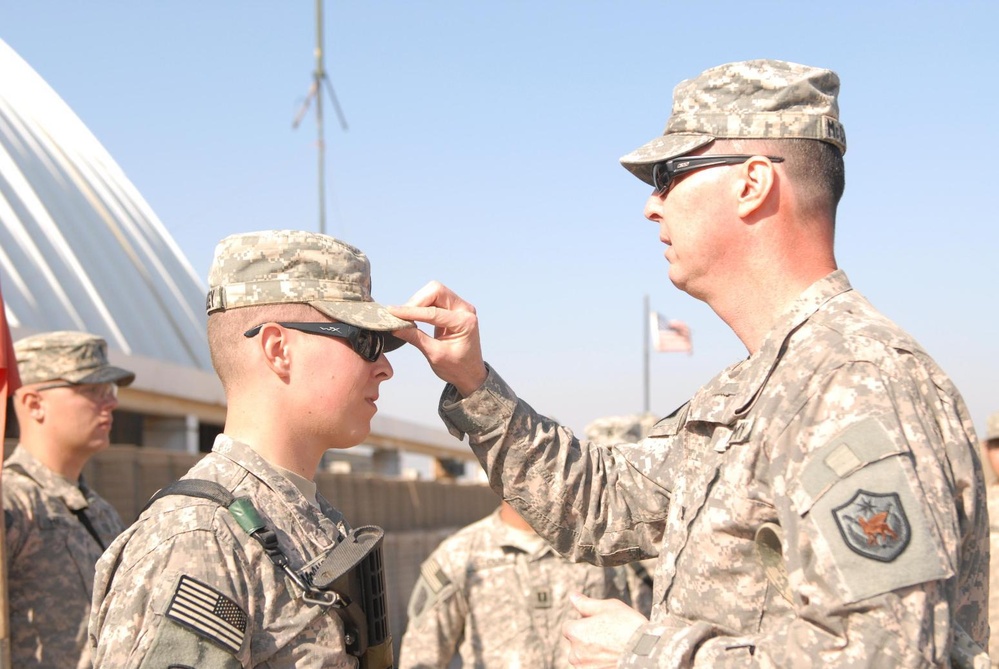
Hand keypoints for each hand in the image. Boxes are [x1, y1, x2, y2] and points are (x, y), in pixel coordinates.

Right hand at [389, 281, 487, 396]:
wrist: (470, 373)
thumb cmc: (457, 368)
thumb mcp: (435, 355)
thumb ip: (416, 338)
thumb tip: (396, 327)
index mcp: (465, 322)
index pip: (433, 312)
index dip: (411, 312)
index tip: (392, 312)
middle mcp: (465, 310)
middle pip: (436, 291)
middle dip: (416, 301)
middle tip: (401, 316)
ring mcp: (460, 307)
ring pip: (434, 291)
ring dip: (418, 302)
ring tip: (407, 317)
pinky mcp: (454, 308)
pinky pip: (435, 298)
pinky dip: (422, 305)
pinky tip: (414, 316)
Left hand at [563, 594, 646, 667]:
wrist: (646, 652)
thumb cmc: (628, 627)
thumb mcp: (607, 607)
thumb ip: (586, 604)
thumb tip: (573, 597)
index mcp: (575, 632)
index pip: (569, 627)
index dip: (583, 624)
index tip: (598, 624)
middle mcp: (575, 653)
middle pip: (576, 643)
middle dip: (587, 639)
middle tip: (608, 635)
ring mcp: (584, 668)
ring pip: (584, 657)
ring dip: (593, 653)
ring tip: (613, 647)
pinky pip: (592, 666)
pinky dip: (599, 663)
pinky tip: (614, 657)